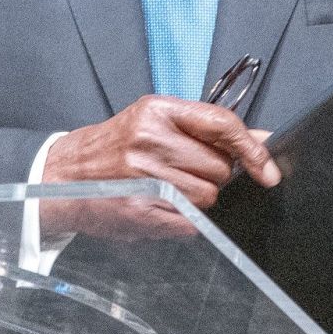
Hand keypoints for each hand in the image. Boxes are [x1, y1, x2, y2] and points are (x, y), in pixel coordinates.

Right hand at [41, 95, 279, 237]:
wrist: (63, 174)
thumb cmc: (116, 146)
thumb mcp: (157, 121)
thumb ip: (207, 129)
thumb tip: (262, 140)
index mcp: (158, 110)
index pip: (222, 124)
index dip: (253, 150)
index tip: (269, 170)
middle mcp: (150, 140)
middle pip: (220, 168)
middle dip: (214, 176)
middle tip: (184, 172)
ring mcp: (143, 177)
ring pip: (208, 198)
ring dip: (200, 200)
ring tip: (169, 189)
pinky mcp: (139, 211)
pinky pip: (190, 223)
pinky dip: (187, 220)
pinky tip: (163, 207)